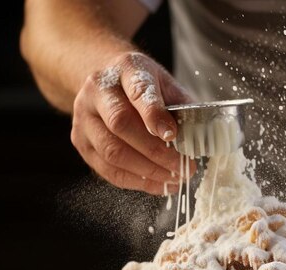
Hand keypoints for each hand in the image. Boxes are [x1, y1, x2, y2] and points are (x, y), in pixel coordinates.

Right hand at [71, 52, 194, 194]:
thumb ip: (183, 106)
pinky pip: (107, 169)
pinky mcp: (81, 141)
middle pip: (121, 125)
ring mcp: (84, 117)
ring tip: (174, 179)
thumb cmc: (142, 85)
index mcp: (126, 69)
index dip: (155, 116)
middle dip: (156, 152)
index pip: (139, 91)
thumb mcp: (166, 84)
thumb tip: (204, 135)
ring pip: (111, 151)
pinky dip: (135, 181)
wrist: (105, 79)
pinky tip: (157, 184)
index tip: (174, 136)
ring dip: (147, 171)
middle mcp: (97, 91)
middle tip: (183, 167)